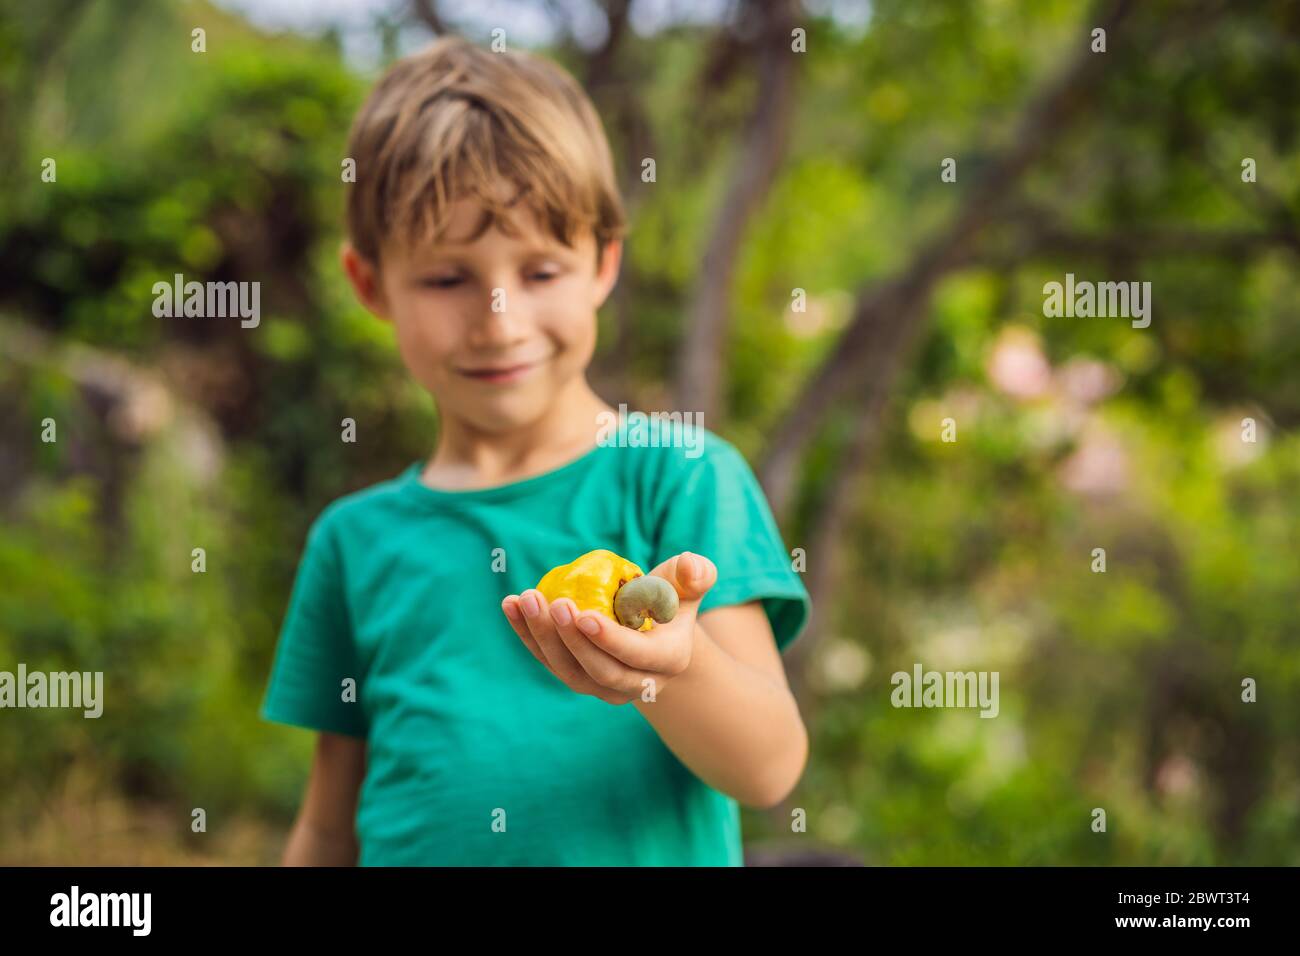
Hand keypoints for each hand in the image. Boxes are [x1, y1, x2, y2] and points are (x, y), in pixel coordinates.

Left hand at [501, 552, 717, 704]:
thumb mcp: (688, 585)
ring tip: (525, 599)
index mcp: (666, 661)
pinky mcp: (576, 677)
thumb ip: (695, 574)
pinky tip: (511, 605)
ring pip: (567, 670)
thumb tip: (690, 566)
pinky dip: (527, 635)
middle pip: (597, 670)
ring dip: (541, 637)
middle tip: (551, 602)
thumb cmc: (671, 600)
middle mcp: (635, 683)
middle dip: (569, 638)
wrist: (654, 632)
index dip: (607, 639)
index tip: (581, 613)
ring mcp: (602, 687)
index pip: (634, 656)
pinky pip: (548, 661)